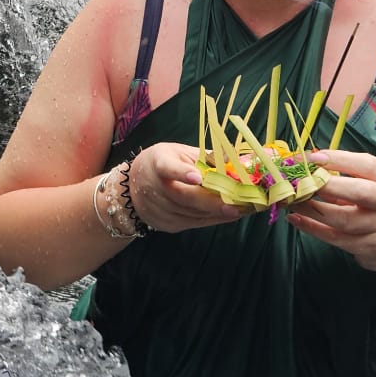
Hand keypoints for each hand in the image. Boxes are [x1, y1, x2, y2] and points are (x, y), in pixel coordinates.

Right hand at [128, 143, 249, 233]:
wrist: (133, 186)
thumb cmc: (163, 163)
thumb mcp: (179, 152)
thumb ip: (204, 157)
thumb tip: (233, 158)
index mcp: (158, 163)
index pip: (168, 168)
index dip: (181, 173)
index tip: (197, 177)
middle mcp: (154, 187)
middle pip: (184, 197)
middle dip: (212, 202)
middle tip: (237, 204)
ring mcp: (159, 209)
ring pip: (192, 213)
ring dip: (218, 213)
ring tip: (242, 209)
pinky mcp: (166, 224)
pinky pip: (193, 223)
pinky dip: (213, 220)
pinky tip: (229, 215)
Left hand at [284, 149, 375, 274]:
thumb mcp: (373, 185)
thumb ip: (346, 176)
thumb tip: (308, 165)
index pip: (368, 166)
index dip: (341, 160)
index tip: (314, 157)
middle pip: (361, 193)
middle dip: (329, 185)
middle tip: (302, 180)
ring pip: (343, 220)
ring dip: (312, 209)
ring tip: (292, 199)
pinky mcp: (364, 247)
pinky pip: (334, 238)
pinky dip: (312, 228)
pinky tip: (295, 218)